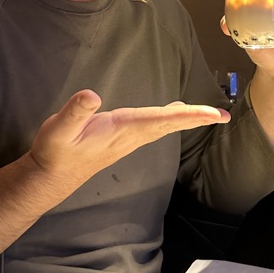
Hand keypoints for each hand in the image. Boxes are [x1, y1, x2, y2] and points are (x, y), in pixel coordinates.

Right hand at [29, 90, 230, 186]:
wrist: (50, 177)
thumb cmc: (54, 152)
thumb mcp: (58, 130)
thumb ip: (74, 112)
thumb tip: (91, 95)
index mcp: (121, 129)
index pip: (161, 120)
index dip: (188, 115)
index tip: (212, 114)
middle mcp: (130, 136)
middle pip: (169, 125)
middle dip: (196, 119)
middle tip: (223, 115)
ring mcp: (128, 140)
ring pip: (163, 127)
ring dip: (186, 120)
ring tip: (207, 114)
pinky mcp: (122, 140)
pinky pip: (154, 128)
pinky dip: (170, 120)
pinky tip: (173, 114)